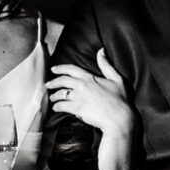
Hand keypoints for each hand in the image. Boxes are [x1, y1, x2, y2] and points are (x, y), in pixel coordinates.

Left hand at [49, 50, 134, 169]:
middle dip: (53, 82)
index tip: (53, 69)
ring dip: (54, 96)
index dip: (60, 68)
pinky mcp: (77, 108)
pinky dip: (57, 107)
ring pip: (60, 94)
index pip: (71, 69)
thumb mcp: (117, 79)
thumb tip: (101, 51)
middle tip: (48, 84)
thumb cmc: (121, 100)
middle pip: (62, 81)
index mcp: (90, 77)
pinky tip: (56, 108)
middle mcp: (82, 86)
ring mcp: (78, 97)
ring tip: (52, 98)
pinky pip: (62, 106)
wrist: (119, 118)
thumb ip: (107, 65)